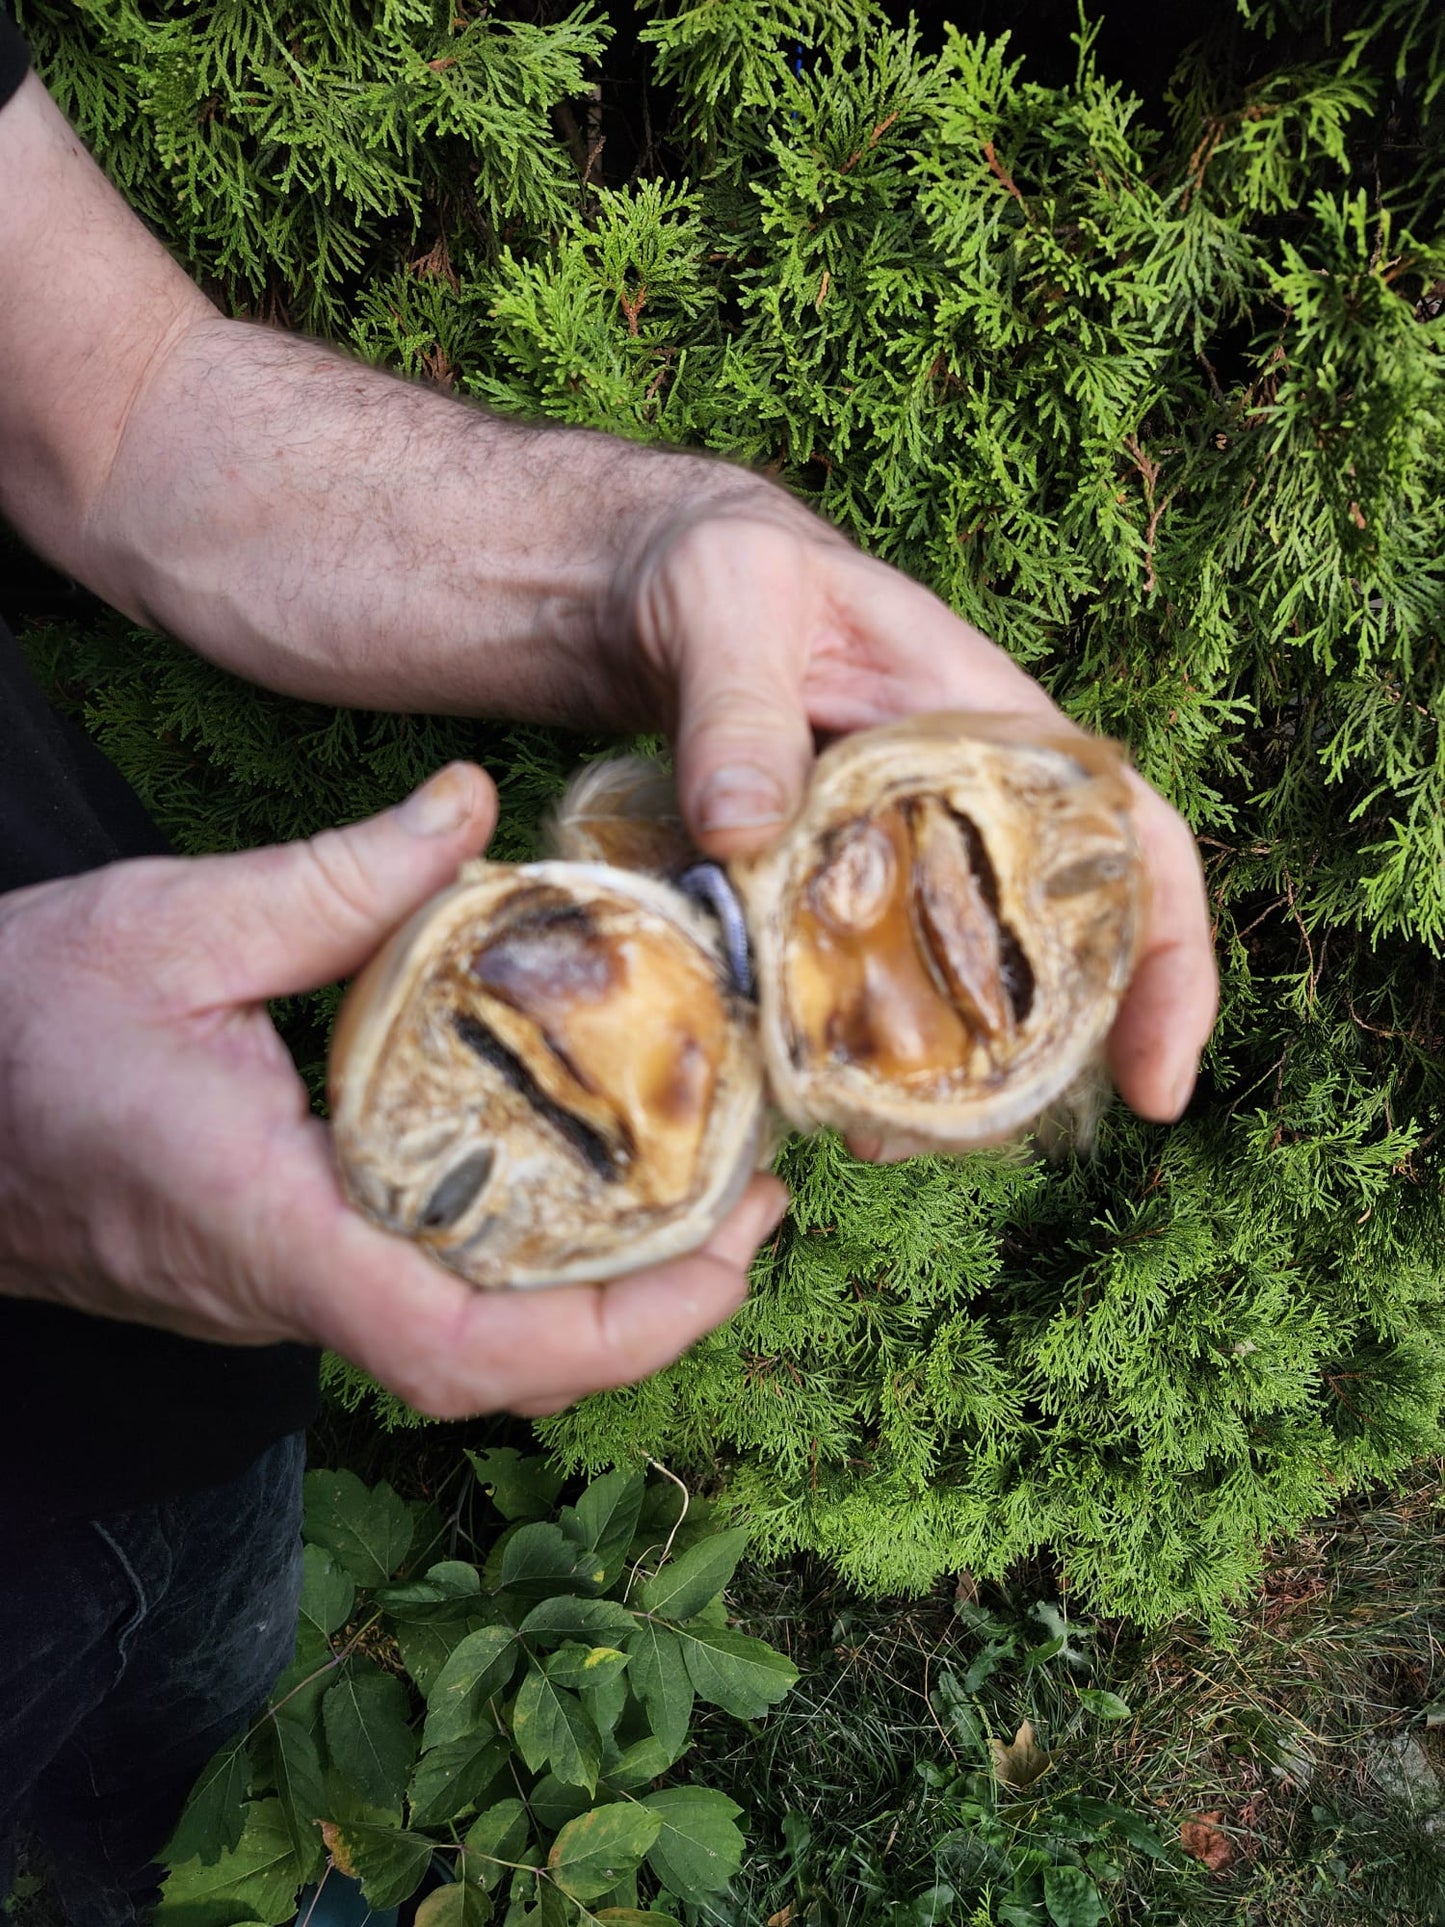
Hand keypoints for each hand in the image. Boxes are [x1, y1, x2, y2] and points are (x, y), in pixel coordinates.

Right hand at [0, 765, 785, 1417]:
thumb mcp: (169, 921)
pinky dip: (534, 1263)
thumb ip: (332, 879)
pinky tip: (584, 1175)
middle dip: (651, 1312)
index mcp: (261, 1222)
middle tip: (756, 1203)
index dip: (614, 1329)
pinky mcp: (282, 1267)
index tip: (724, 1252)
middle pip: (499, 1368)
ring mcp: (284, 1293)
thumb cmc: (8, 1025)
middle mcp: (285, 1290)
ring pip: (475, 1346)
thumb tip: (470, 809)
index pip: (456, 1347)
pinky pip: (432, 1297)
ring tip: (704, 1187)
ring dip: (605, 1293)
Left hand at [619, 494, 1216, 1122]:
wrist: (651, 588)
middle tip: (965, 1147)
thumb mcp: (727, 610)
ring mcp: (894, 853)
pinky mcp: (823, 886)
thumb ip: (737, 710)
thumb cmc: (722, 572)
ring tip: (869, 1136)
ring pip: (955, 983)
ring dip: (933, 1073)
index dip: (1169, 960)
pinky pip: (856, 977)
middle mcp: (963, 804)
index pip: (1130, 840)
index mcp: (992, 726)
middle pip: (1052, 947)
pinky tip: (799, 1088)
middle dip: (1037, 1060)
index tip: (1158, 1082)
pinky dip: (844, 1039)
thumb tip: (744, 831)